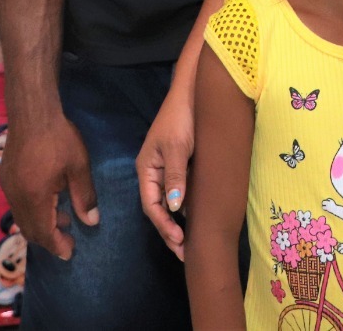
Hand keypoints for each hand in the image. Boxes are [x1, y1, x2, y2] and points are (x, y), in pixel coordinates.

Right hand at [0, 111, 97, 259]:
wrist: (32, 114)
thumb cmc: (60, 139)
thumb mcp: (78, 167)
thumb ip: (84, 196)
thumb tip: (91, 221)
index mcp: (35, 199)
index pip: (43, 233)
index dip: (57, 245)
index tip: (70, 253)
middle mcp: (17, 198)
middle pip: (30, 229)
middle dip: (49, 238)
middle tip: (68, 240)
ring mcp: (8, 188)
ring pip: (23, 218)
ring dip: (41, 223)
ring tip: (63, 218)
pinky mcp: (7, 178)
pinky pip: (18, 204)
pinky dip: (33, 210)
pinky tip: (49, 200)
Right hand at [137, 87, 193, 259]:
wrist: (195, 91)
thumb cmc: (182, 117)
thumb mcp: (178, 147)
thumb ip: (175, 176)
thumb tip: (174, 207)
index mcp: (146, 169)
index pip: (151, 206)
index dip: (164, 227)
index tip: (179, 242)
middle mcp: (154, 171)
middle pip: (159, 208)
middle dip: (170, 231)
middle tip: (185, 252)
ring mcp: (168, 167)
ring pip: (170, 201)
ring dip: (179, 221)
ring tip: (191, 241)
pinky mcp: (182, 162)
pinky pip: (181, 189)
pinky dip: (186, 205)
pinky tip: (197, 215)